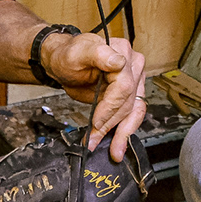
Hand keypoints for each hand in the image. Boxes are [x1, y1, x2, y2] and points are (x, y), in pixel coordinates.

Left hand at [42, 31, 149, 161]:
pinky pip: (133, 113)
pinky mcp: (131, 93)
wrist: (65, 64)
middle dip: (111, 125)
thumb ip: (98, 54)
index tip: (95, 122)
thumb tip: (118, 62)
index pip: (124, 85)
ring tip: (114, 150)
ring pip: (135, 110)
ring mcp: (134, 79)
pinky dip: (124, 130)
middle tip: (94, 139)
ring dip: (123, 132)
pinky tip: (116, 143)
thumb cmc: (69, 56)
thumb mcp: (77, 52)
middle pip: (129, 101)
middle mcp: (133, 65)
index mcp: (122, 51)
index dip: (111, 107)